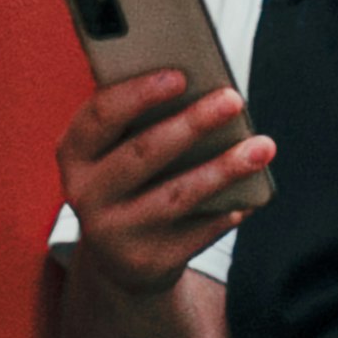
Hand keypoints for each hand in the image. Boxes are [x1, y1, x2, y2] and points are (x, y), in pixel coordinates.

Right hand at [57, 69, 272, 293]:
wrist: (119, 254)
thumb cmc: (131, 177)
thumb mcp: (120, 147)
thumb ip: (144, 118)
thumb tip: (204, 88)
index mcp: (76, 152)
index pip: (100, 116)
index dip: (138, 94)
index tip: (180, 75)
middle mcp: (86, 194)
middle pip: (143, 153)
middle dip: (192, 124)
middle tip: (232, 99)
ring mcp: (115, 232)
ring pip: (176, 195)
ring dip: (223, 169)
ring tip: (262, 146)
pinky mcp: (147, 261)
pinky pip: (195, 233)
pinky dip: (225, 212)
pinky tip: (249, 197)